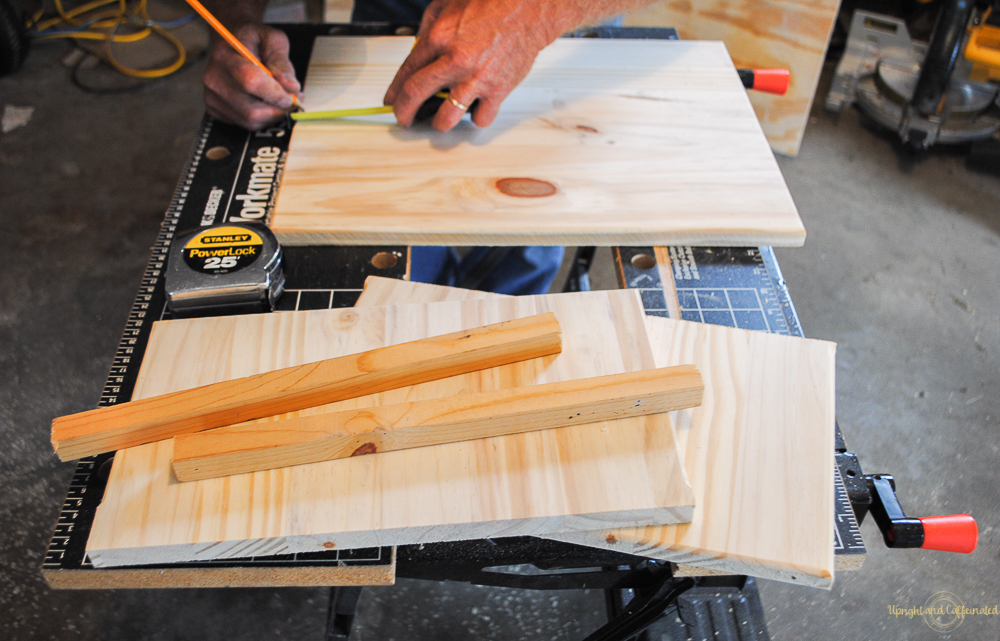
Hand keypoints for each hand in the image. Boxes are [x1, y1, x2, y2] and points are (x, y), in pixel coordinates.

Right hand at [202, 24, 300, 130]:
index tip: (293, 96)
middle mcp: (214, 80)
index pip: (251, 82)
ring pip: (251, 121)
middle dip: (278, 109)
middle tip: (294, 100)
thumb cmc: (253, 41)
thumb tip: (291, 87)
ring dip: (272, 115)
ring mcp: (212, 97)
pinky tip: (265, 102)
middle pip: (252, 110)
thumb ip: (282, 62)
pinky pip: (246, 124)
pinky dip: (262, 118)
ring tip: (281, 100)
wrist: (230, 43)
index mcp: (225, 57)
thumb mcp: (273, 40)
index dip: (275, 94)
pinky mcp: (215, 110)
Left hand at [383, 0, 563, 131]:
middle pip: (416, 95)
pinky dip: (475, 117)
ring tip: (440, 120)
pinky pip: (480, 118)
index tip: (392, 101)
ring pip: (446, 117)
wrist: (527, 9)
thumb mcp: (447, 4)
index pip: (406, 72)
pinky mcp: (497, 90)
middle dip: (404, 113)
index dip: (394, 92)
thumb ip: (428, 28)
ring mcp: (476, 78)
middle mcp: (455, 60)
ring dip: (439, 123)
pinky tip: (474, 109)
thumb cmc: (491, 4)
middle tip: (404, 119)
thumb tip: (416, 52)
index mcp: (439, 37)